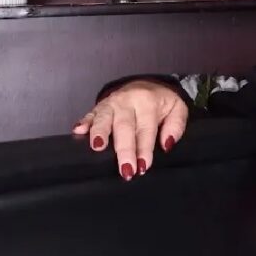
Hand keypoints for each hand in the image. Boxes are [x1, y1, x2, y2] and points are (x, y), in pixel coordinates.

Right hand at [72, 81, 188, 180]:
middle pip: (124, 127)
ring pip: (104, 119)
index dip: (144, 149)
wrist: (146, 85)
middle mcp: (127, 101)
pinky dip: (84, 122)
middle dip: (124, 150)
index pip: (146, 129)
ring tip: (97, 147)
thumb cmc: (161, 103)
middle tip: (125, 169)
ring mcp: (111, 103)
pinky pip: (90, 114)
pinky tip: (78, 131)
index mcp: (148, 102)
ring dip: (100, 133)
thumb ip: (176, 126)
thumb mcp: (177, 109)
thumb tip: (166, 144)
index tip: (143, 166)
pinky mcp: (100, 107)